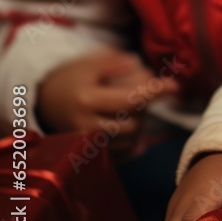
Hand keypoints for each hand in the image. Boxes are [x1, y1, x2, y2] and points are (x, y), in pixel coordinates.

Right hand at [37, 49, 178, 151]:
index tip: (175, 86)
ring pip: (132, 139)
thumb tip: (146, 75)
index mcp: (86, 100)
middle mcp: (86, 127)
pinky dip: (134, 139)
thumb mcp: (92, 62)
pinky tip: (129, 122)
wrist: (45, 102)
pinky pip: (125, 153)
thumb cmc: (73, 77)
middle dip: (143, 107)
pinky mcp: (91, 158)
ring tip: (128, 106)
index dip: (154, 92)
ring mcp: (88, 146)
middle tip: (137, 92)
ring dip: (139, 122)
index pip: (129, 98)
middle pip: (134, 121)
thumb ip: (118, 63)